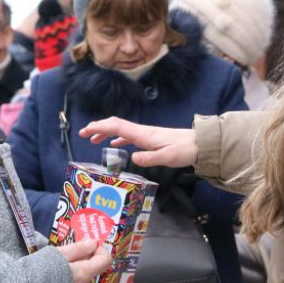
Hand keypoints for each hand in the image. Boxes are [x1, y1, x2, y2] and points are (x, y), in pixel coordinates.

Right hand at [57, 240, 111, 282]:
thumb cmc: (42, 269)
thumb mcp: (60, 254)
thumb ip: (79, 248)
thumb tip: (94, 243)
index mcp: (83, 273)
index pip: (105, 260)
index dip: (100, 249)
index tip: (88, 244)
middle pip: (92, 268)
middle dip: (86, 257)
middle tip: (71, 250)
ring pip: (81, 277)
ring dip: (76, 267)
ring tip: (58, 261)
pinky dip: (68, 277)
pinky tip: (54, 274)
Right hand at [80, 117, 198, 167]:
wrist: (200, 144)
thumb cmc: (185, 150)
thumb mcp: (168, 157)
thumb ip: (150, 157)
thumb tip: (132, 158)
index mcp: (143, 135)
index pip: (117, 127)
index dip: (100, 128)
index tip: (86, 131)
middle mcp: (142, 132)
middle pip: (115, 124)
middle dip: (98, 127)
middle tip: (83, 134)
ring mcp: (146, 134)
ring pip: (121, 129)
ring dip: (106, 132)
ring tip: (93, 140)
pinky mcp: (150, 139)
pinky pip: (129, 135)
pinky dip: (118, 138)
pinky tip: (114, 144)